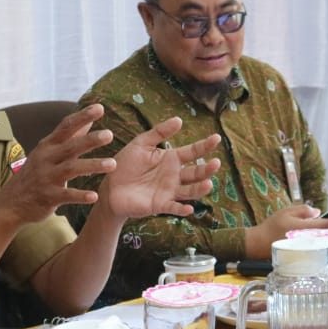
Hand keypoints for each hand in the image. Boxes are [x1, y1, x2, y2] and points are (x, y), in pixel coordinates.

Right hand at [0, 104, 119, 224]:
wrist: (11, 202)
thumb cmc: (36, 173)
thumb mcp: (49, 152)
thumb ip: (70, 138)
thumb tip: (88, 121)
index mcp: (48, 145)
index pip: (66, 126)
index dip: (82, 116)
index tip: (100, 107)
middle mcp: (46, 158)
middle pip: (70, 146)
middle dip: (90, 140)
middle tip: (109, 134)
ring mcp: (46, 177)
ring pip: (71, 169)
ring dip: (92, 165)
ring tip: (113, 164)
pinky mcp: (48, 197)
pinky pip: (66, 196)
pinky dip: (80, 195)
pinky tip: (95, 196)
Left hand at [98, 116, 220, 218]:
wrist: (110, 187)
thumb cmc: (126, 165)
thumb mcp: (141, 144)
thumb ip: (159, 132)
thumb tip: (179, 119)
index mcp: (171, 159)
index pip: (192, 152)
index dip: (205, 145)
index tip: (217, 138)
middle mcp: (174, 176)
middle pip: (196, 173)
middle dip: (207, 169)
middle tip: (216, 163)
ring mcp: (169, 191)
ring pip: (189, 191)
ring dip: (199, 189)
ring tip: (208, 184)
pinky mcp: (159, 205)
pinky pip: (173, 208)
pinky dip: (182, 209)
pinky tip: (189, 209)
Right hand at [244, 204, 327, 258]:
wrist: (259, 243)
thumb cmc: (272, 226)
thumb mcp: (286, 212)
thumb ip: (303, 210)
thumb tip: (318, 212)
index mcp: (304, 228)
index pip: (327, 225)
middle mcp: (308, 240)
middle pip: (327, 234)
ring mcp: (306, 248)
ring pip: (323, 240)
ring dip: (327, 232)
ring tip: (326, 225)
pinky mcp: (303, 253)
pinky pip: (316, 245)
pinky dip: (319, 238)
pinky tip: (316, 234)